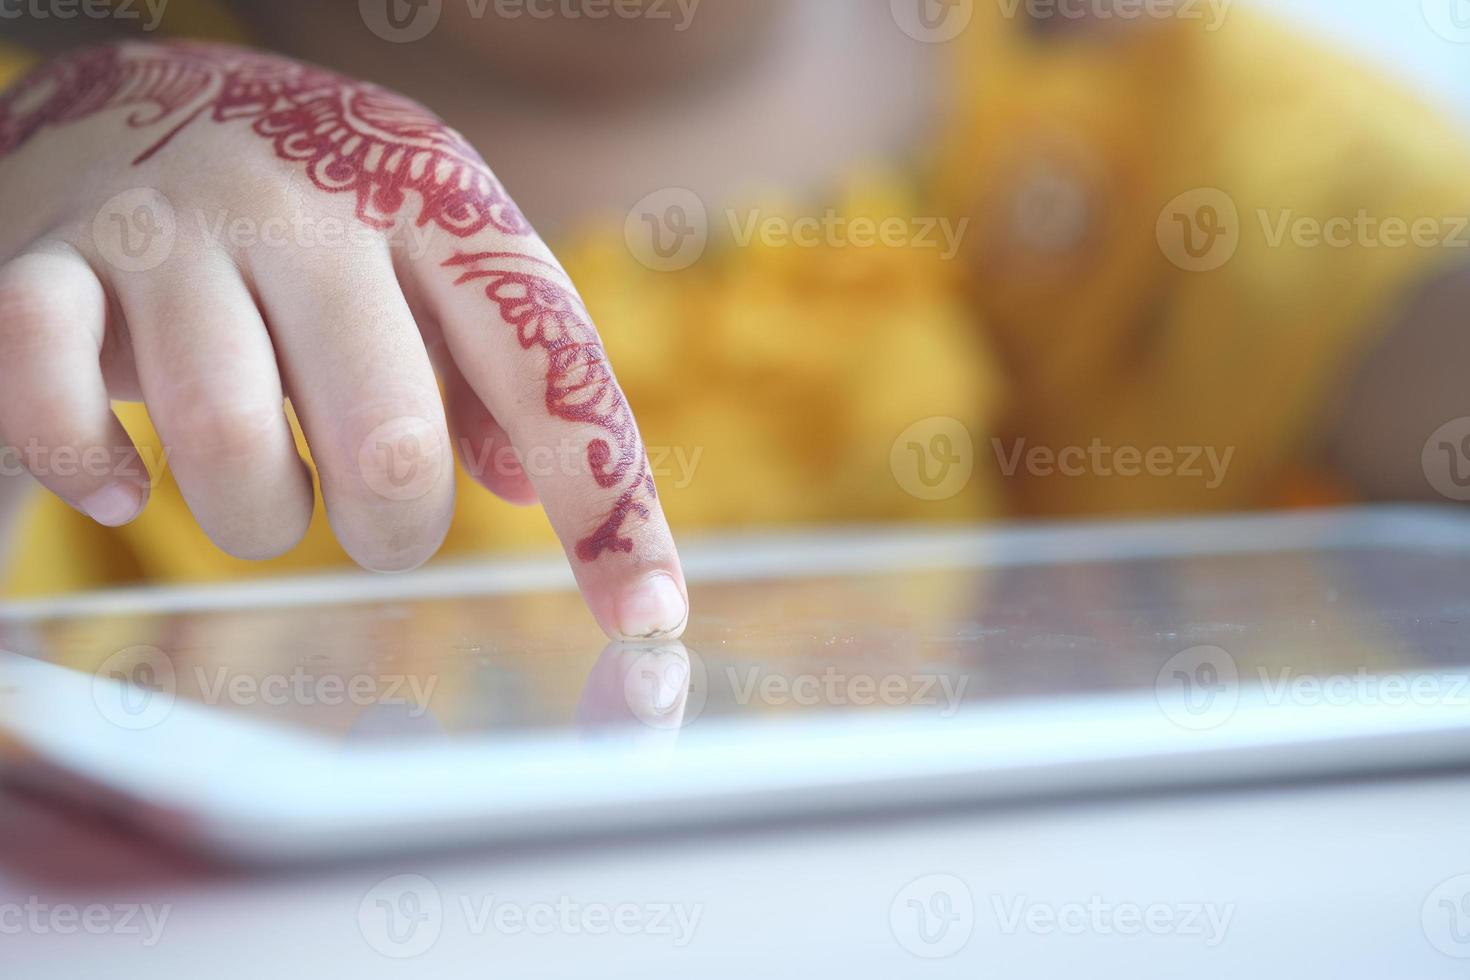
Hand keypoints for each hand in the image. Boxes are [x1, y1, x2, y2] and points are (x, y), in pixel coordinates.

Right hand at [0, 41, 688, 640]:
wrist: (133, 96)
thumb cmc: (320, 222)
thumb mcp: (432, 261)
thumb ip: (493, 367)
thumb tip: (525, 486)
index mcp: (435, 200)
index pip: (547, 369)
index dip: (605, 503)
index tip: (647, 615)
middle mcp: (309, 205)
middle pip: (390, 441)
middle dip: (395, 532)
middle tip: (376, 523)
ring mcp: (173, 228)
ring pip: (229, 444)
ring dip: (262, 522)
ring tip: (268, 495)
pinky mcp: (47, 264)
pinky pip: (52, 399)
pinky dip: (90, 469)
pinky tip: (125, 480)